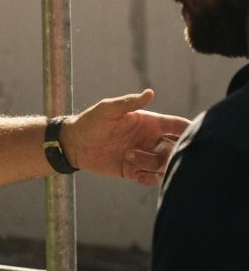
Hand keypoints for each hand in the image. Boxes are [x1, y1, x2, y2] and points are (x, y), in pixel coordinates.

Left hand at [61, 89, 188, 184]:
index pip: (178, 126)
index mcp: (148, 122)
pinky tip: (137, 176)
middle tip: (153, 153)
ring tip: (129, 157)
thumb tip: (150, 92)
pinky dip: (149, 179)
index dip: (191, 131)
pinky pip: (152, 179)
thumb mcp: (108, 109)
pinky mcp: (135, 171)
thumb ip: (129, 103)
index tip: (196, 139)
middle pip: (176, 149)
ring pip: (165, 165)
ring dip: (152, 165)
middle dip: (171, 154)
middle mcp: (150, 139)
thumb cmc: (90, 122)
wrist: (74, 144)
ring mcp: (144, 156)